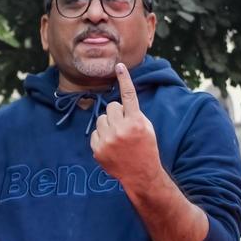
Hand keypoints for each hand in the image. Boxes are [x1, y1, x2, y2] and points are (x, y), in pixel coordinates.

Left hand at [90, 63, 160, 186]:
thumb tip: (119, 101)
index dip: (124, 79)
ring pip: (101, 118)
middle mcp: (120, 129)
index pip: (128, 95)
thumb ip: (133, 113)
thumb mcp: (146, 127)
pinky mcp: (98, 150)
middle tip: (124, 125)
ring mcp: (107, 141)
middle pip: (111, 106)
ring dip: (108, 124)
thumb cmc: (145, 148)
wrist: (140, 174)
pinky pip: (94, 133)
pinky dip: (101, 136)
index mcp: (135, 121)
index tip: (119, 66)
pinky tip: (110, 145)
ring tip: (117, 136)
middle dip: (116, 113)